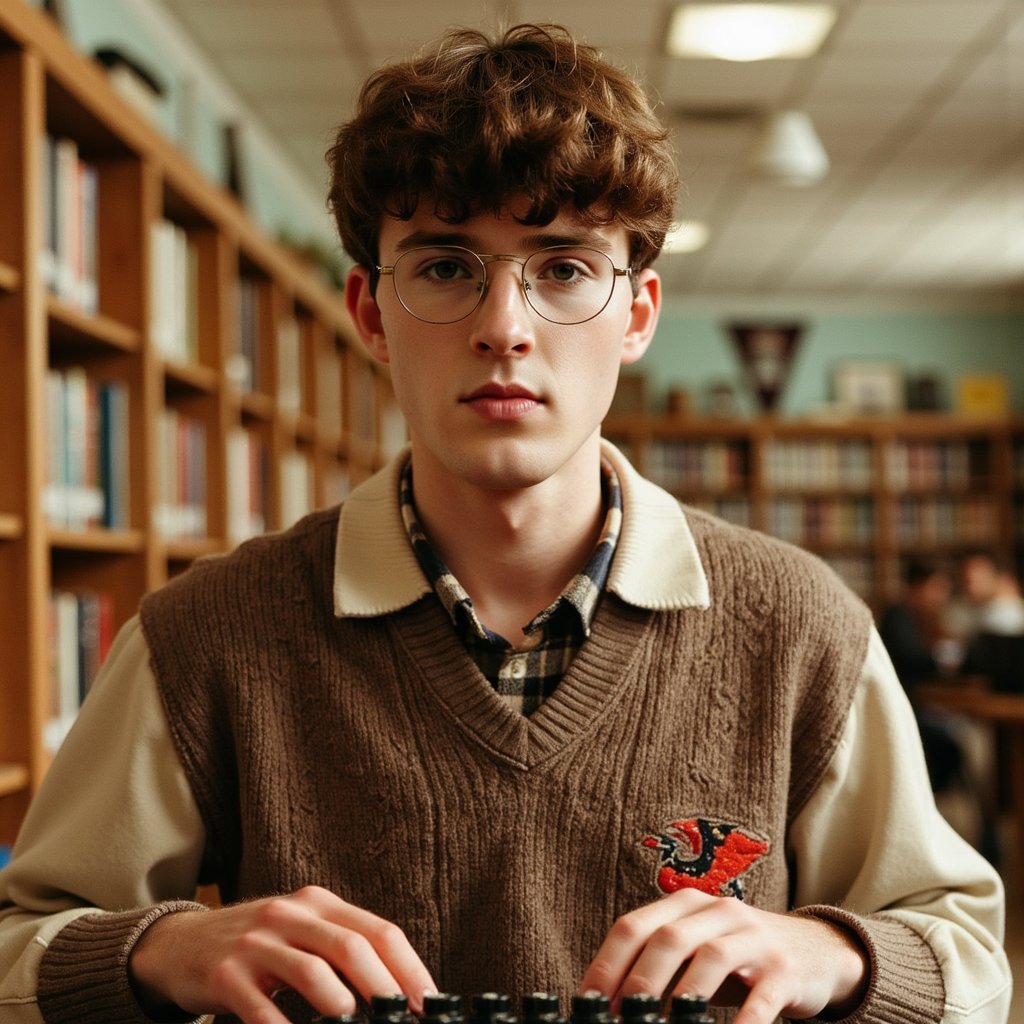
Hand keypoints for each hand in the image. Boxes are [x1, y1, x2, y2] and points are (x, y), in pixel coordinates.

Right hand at [128, 886, 436, 1023]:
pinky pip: (262, 1009)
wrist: (181, 943)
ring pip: (312, 972)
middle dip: (386, 988)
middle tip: (403, 1018)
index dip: (409, 968)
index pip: (378, 931)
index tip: (430, 1002)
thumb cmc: (258, 944)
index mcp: (319, 904)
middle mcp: (292, 915)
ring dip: (342, 1007)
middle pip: (351, 947)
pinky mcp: (226, 974)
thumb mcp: (302, 932)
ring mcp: (258, 942)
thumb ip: (343, 949)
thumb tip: (397, 990)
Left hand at [579, 890, 868, 1023]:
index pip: (634, 926)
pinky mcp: (784, 970)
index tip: (588, 1002)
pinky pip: (761, 998)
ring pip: (711, 958)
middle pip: (669, 939)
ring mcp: (754, 938)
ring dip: (682, 997)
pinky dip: (741, 1022)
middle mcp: (718, 912)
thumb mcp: (696, 950)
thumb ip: (659, 965)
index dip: (607, 964)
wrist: (815, 952)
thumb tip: (608, 1004)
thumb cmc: (739, 958)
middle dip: (640, 981)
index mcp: (686, 905)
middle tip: (621, 1018)